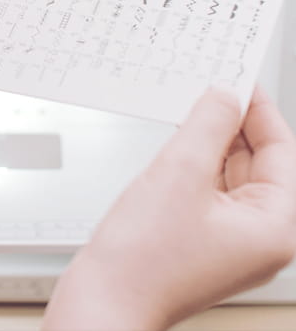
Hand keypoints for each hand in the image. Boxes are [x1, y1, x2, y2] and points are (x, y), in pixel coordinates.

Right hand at [44, 88, 295, 330]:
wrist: (102, 300)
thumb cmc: (141, 259)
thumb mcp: (180, 172)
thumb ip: (208, 124)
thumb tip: (225, 95)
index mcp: (274, 228)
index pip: (281, 151)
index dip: (259, 109)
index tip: (240, 79)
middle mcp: (258, 236)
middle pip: (257, 161)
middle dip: (234, 122)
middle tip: (212, 87)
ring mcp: (228, 238)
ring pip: (229, 172)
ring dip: (212, 138)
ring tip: (192, 107)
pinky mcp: (200, 235)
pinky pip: (207, 186)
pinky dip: (196, 159)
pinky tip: (180, 140)